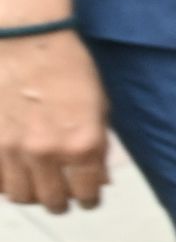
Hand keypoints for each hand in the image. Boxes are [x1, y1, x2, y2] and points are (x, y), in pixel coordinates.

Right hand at [0, 25, 107, 213]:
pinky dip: (6, 182)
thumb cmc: (68, 67)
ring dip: (32, 194)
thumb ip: (98, 146)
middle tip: (63, 193)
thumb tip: (99, 180)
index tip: (87, 197)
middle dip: (61, 200)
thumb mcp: (98, 107)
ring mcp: (11, 149)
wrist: (24, 40)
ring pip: (20, 196)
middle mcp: (46, 153)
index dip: (89, 198)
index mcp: (82, 144)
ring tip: (38, 184)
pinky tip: (14, 171)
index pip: (87, 194)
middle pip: (52, 201)